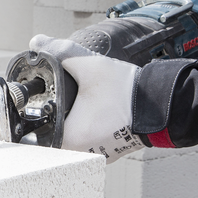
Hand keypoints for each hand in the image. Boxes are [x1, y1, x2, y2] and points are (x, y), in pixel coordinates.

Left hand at [29, 34, 144, 162]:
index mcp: (71, 138)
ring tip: (75, 111)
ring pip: (74, 143)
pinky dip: (89, 131)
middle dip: (54, 122)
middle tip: (57, 107)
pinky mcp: (110, 152)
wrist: (161, 103)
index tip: (37, 112)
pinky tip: (92, 117)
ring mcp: (97, 154)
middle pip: (56, 139)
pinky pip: (91, 143)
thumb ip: (60, 53)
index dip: (36, 122)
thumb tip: (37, 43)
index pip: (39, 137)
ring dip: (72, 127)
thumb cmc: (126, 91)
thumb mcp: (89, 67)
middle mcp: (82, 152)